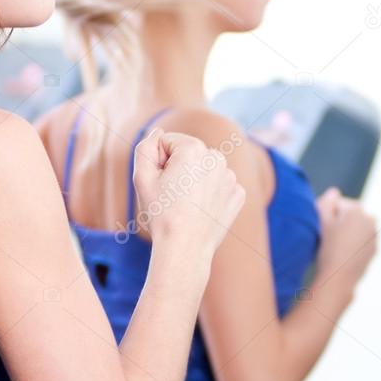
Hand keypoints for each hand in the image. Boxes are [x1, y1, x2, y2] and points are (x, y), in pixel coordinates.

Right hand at [132, 128, 245, 254]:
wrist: (185, 248)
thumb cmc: (161, 213)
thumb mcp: (142, 177)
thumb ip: (145, 147)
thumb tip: (157, 132)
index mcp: (194, 149)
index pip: (168, 142)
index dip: (158, 162)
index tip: (160, 183)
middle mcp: (217, 158)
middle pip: (188, 154)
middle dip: (178, 168)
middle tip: (172, 196)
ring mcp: (231, 176)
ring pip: (204, 170)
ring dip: (194, 181)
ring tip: (186, 204)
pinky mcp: (238, 194)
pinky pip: (219, 185)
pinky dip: (210, 194)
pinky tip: (201, 210)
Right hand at [315, 187, 376, 288]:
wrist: (339, 277)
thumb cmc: (328, 249)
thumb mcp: (322, 222)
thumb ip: (326, 202)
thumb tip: (335, 192)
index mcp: (356, 209)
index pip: (337, 204)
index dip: (326, 215)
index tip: (322, 228)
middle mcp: (369, 219)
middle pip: (349, 214)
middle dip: (339, 221)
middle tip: (328, 237)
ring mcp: (374, 234)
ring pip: (355, 227)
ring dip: (347, 231)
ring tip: (335, 246)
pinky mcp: (374, 248)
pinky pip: (361, 240)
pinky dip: (353, 243)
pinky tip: (343, 253)